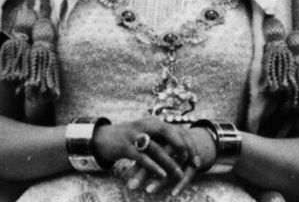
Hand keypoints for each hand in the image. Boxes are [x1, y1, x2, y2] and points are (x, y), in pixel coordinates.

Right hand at [91, 118, 210, 194]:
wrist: (101, 138)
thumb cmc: (129, 138)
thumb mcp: (148, 134)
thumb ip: (162, 138)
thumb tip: (183, 146)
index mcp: (156, 122)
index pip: (179, 131)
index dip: (190, 145)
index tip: (197, 159)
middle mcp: (148, 125)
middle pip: (173, 135)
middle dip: (185, 150)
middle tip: (194, 165)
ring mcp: (136, 135)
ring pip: (158, 149)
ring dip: (170, 162)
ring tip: (180, 174)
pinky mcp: (126, 147)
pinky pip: (143, 158)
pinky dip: (154, 166)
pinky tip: (162, 175)